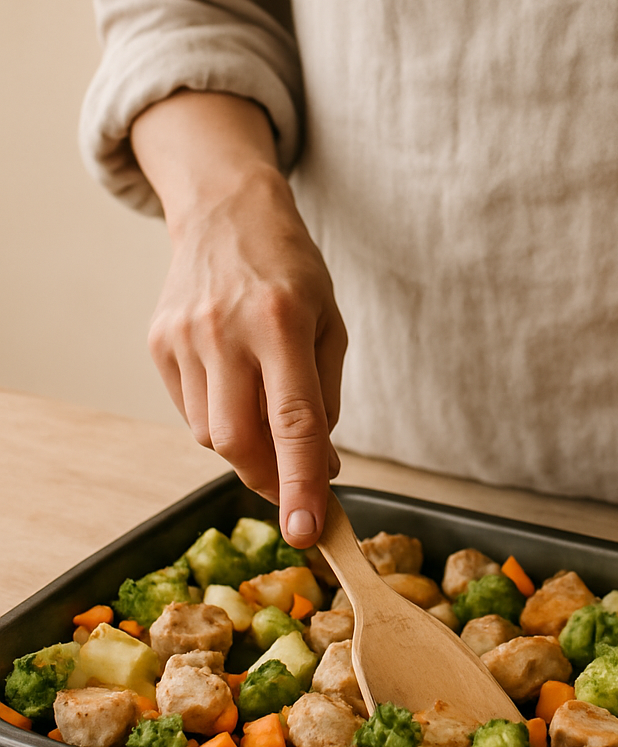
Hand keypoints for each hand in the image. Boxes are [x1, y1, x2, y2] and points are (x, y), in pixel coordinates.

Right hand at [148, 165, 345, 546]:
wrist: (227, 214)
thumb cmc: (293, 273)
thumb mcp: (331, 327)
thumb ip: (326, 400)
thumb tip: (320, 469)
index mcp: (282, 322)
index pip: (293, 422)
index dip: (301, 484)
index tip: (308, 532)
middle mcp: (225, 331)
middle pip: (238, 442)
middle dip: (271, 481)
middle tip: (297, 492)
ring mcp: (183, 338)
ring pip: (212, 435)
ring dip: (248, 449)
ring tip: (269, 417)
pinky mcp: (158, 344)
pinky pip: (191, 411)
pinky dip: (222, 420)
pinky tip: (238, 391)